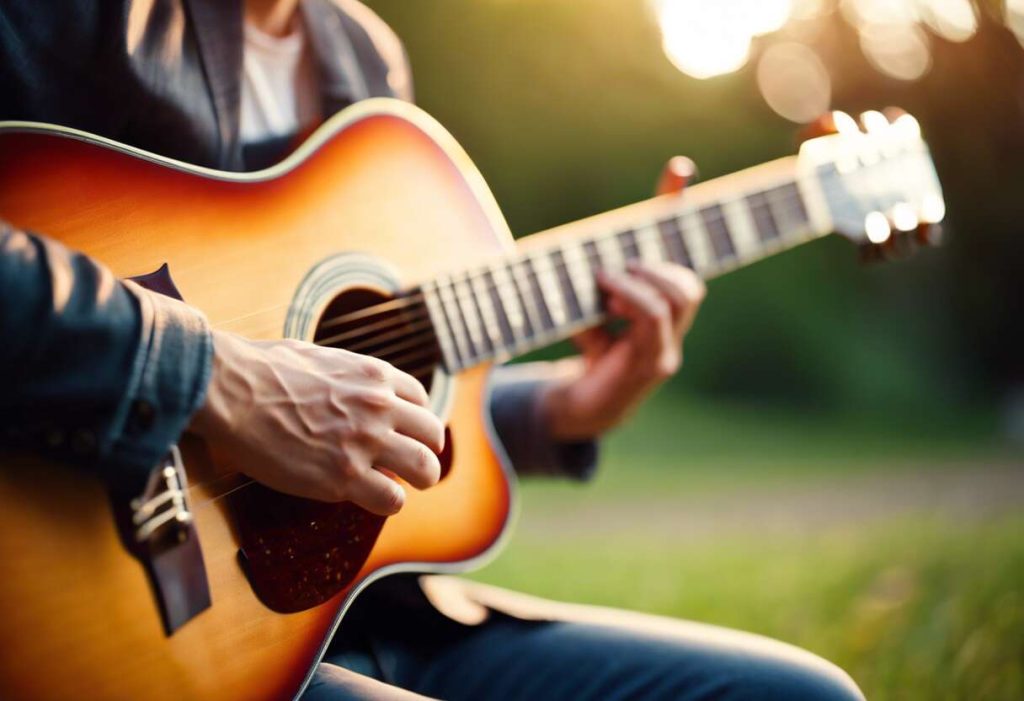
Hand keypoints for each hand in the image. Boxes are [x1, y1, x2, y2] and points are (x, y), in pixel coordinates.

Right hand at [188, 331, 444, 514]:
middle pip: (433, 434)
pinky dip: (387, 503)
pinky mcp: (344, 476)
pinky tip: (368, 498)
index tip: (397, 434)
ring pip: (426, 469)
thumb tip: (343, 388)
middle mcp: (379, 406)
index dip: (411, 421)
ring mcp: (365, 442)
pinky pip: (392, 500)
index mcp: (373, 375)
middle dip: (425, 451)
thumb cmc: (260, 370)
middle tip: (409, 466)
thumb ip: (343, 377)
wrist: (231, 389)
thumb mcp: (318, 357)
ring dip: (417, 481)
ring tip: (396, 487)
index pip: (420, 400)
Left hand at [540, 154, 704, 439]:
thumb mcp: (589, 304)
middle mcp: (675, 326)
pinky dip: (631, 303)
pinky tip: (606, 305)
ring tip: (606, 281)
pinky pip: (654, 323)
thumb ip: (595, 276)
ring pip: (679, 297)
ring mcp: (669, 347)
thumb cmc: (590, 350)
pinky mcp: (654, 364)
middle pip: (691, 281)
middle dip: (657, 264)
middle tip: (617, 266)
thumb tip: (586, 246)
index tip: (677, 171)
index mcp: (665, 305)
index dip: (678, 212)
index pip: (684, 251)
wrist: (583, 406)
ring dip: (640, 281)